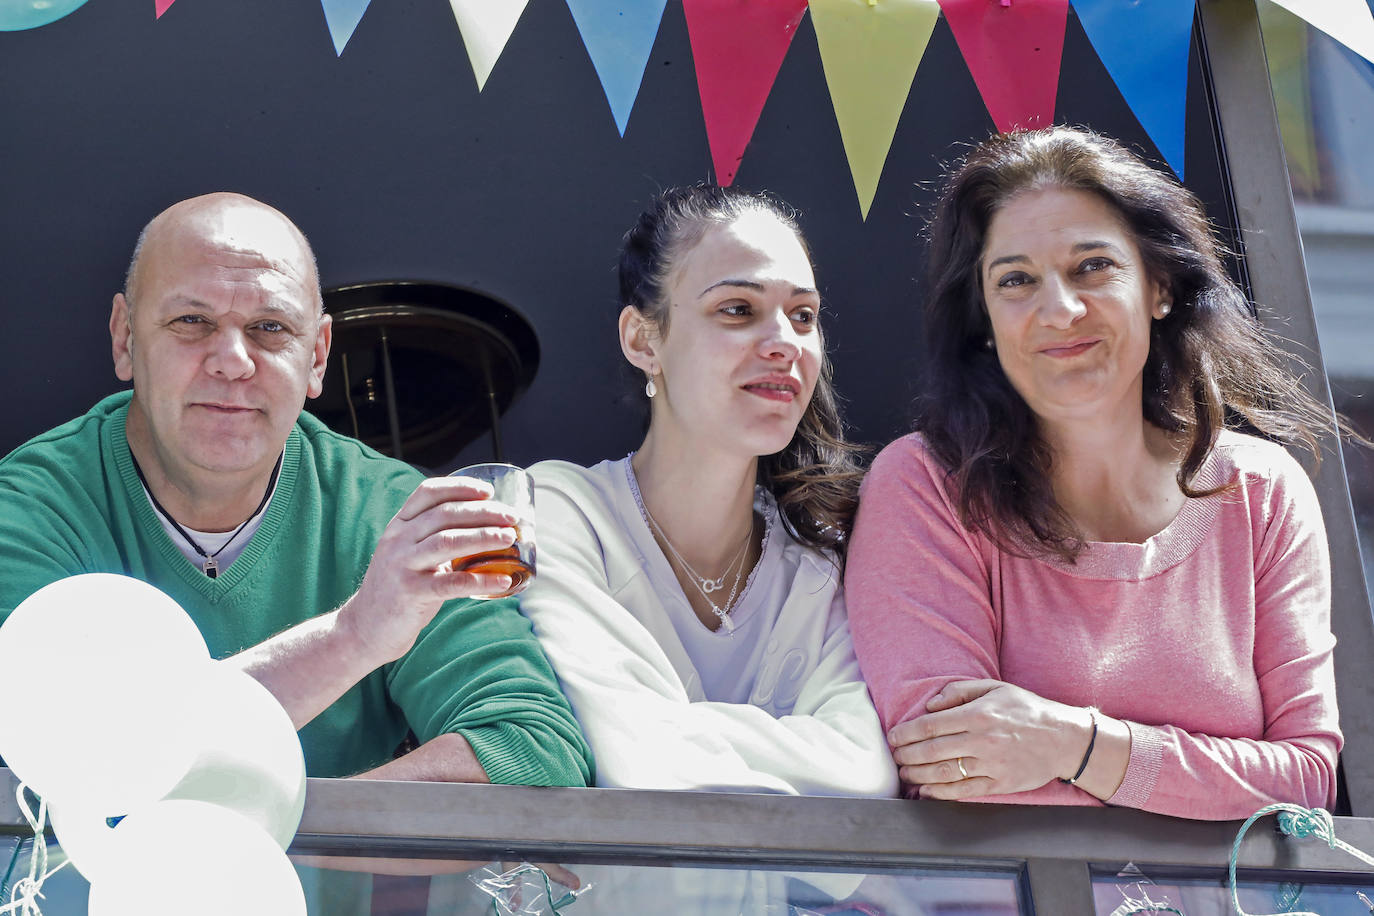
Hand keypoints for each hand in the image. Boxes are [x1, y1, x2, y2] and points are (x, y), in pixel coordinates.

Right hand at [339, 476, 520, 665]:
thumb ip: (436, 538)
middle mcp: (398, 540)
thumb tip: (489, 529)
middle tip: (512, 517)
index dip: (460, 487)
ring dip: (483, 537)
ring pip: (447, 542)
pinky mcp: (409, 594)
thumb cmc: (400, 587)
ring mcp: (401, 566)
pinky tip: (503, 581)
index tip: (488, 491)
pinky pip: (450, 584)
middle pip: (445, 515)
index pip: (428, 493)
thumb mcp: (409, 553)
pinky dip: (480, 581)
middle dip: (483, 512)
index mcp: (399, 525)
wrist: (364, 627)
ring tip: (510, 538)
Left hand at [888, 679, 1091, 799]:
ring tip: (905, 773)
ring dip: (918, 775)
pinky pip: (964, 791)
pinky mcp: (1000, 784)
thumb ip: (959, 691)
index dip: (906, 733)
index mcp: (979, 714)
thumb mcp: (994, 688)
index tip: (893, 736)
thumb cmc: (1026, 709)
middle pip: (932, 751)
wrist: (1064, 738)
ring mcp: (992, 765)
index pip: (930, 726)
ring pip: (944, 773)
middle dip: (906, 755)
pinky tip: (926, 791)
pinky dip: (940, 792)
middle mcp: (983, 740)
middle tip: (895, 756)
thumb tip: (930, 705)